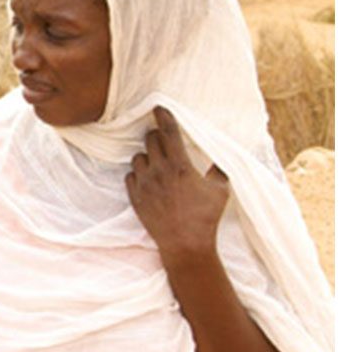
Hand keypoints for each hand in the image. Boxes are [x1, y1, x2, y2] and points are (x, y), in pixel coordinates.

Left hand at [125, 107, 229, 261]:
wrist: (185, 244)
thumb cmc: (206, 217)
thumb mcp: (220, 190)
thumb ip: (219, 169)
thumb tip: (222, 157)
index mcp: (180, 166)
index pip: (168, 133)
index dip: (163, 117)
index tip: (158, 107)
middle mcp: (158, 172)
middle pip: (150, 140)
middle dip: (157, 137)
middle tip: (165, 141)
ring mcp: (144, 185)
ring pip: (138, 157)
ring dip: (147, 156)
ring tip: (158, 164)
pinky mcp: (134, 197)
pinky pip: (130, 176)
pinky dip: (138, 174)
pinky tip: (149, 179)